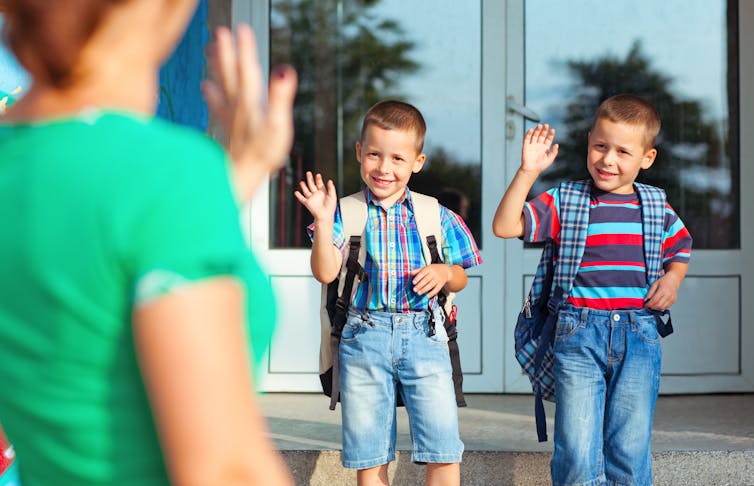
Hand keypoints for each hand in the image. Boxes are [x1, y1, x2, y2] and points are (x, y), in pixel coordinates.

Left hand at [202, 24, 297, 201]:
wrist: (238, 179)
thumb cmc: (261, 155)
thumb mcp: (278, 126)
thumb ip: (280, 97)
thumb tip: (285, 70)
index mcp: (250, 103)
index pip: (248, 70)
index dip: (245, 49)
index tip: (241, 28)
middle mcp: (237, 107)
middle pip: (230, 74)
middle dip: (226, 52)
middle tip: (220, 31)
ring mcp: (230, 119)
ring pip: (221, 85)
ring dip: (216, 67)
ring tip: (209, 49)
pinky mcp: (227, 130)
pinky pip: (217, 105)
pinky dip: (211, 93)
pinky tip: (205, 86)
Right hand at [294, 171, 337, 222]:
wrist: (325, 216)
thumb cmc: (330, 208)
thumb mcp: (333, 196)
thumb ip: (331, 188)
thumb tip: (330, 181)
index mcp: (323, 193)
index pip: (320, 184)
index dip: (318, 179)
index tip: (318, 175)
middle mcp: (316, 195)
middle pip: (312, 185)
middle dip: (310, 179)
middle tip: (308, 173)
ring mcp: (312, 199)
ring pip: (306, 190)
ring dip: (304, 186)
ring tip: (302, 182)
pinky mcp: (307, 203)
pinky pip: (302, 198)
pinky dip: (298, 196)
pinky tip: (296, 192)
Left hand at [410, 264, 451, 297]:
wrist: (445, 271)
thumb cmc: (433, 269)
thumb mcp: (426, 267)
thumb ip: (418, 270)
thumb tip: (410, 273)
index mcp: (429, 268)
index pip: (423, 273)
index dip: (418, 278)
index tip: (413, 282)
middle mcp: (434, 274)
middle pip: (426, 280)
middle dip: (420, 285)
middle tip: (414, 290)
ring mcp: (438, 279)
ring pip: (431, 285)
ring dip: (424, 290)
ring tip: (418, 293)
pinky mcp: (441, 284)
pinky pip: (436, 289)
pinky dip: (432, 293)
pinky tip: (427, 296)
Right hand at [521, 124, 558, 174]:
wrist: (531, 170)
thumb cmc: (541, 166)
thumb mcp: (550, 159)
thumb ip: (554, 152)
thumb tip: (557, 144)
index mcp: (545, 148)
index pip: (548, 139)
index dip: (550, 134)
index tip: (552, 130)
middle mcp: (538, 145)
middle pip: (541, 135)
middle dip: (544, 130)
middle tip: (546, 125)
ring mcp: (532, 145)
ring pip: (535, 135)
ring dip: (537, 130)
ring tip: (540, 125)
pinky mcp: (526, 146)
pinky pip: (527, 138)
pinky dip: (528, 134)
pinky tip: (531, 130)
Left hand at [644, 272, 680, 310]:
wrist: (673, 280)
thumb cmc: (664, 281)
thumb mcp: (654, 284)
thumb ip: (650, 292)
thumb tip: (646, 299)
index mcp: (663, 290)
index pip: (654, 300)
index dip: (649, 304)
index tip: (645, 305)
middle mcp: (668, 295)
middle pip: (659, 305)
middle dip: (652, 307)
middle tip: (648, 306)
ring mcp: (672, 299)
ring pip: (663, 307)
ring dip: (656, 308)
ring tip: (652, 306)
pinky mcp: (673, 301)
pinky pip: (666, 307)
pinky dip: (661, 307)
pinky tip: (658, 305)